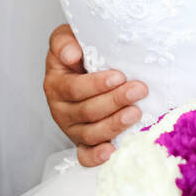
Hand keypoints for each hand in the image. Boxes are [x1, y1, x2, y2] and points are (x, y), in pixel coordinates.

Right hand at [43, 24, 147, 166]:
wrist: (86, 63)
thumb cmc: (80, 50)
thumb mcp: (68, 38)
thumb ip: (64, 41)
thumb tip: (72, 54)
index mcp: (56, 84)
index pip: (74, 88)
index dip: (96, 84)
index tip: (119, 76)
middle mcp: (61, 109)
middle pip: (86, 111)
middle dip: (114, 101)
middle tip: (139, 90)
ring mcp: (72, 128)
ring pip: (90, 133)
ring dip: (114, 125)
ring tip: (135, 114)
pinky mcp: (83, 142)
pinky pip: (85, 155)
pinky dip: (96, 157)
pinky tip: (112, 151)